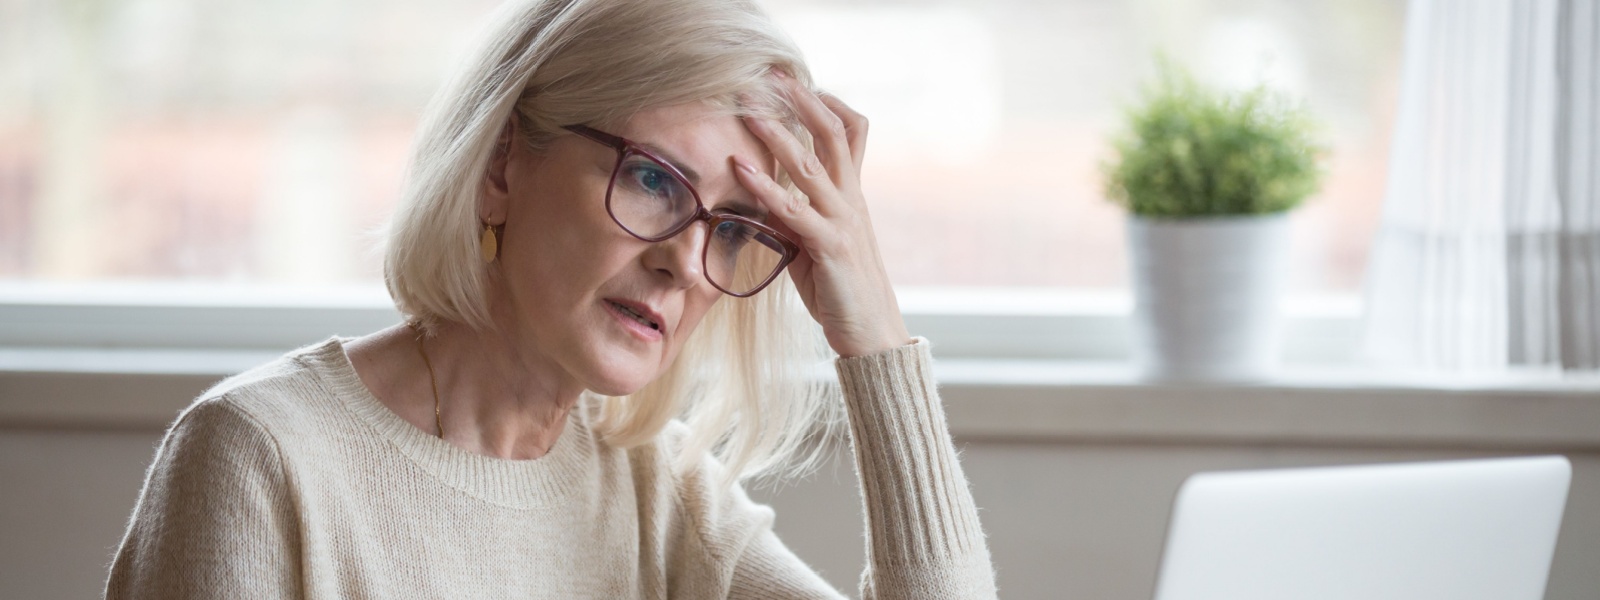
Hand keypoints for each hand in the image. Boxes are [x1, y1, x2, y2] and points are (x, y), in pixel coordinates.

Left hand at [732, 73, 910, 357]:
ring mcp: (844, 220)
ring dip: (777, 134)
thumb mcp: (814, 244)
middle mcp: (852, 200)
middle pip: (833, 134)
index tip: (800, 82)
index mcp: (852, 195)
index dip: (828, 103)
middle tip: (772, 75)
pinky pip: (795, 209)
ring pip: (811, 164)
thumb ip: (794, 216)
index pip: (851, 133)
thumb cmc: (840, 290)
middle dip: (801, 101)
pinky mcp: (831, 247)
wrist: (872, 333)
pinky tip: (740, 169)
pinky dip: (765, 186)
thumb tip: (761, 198)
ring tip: (748, 110)